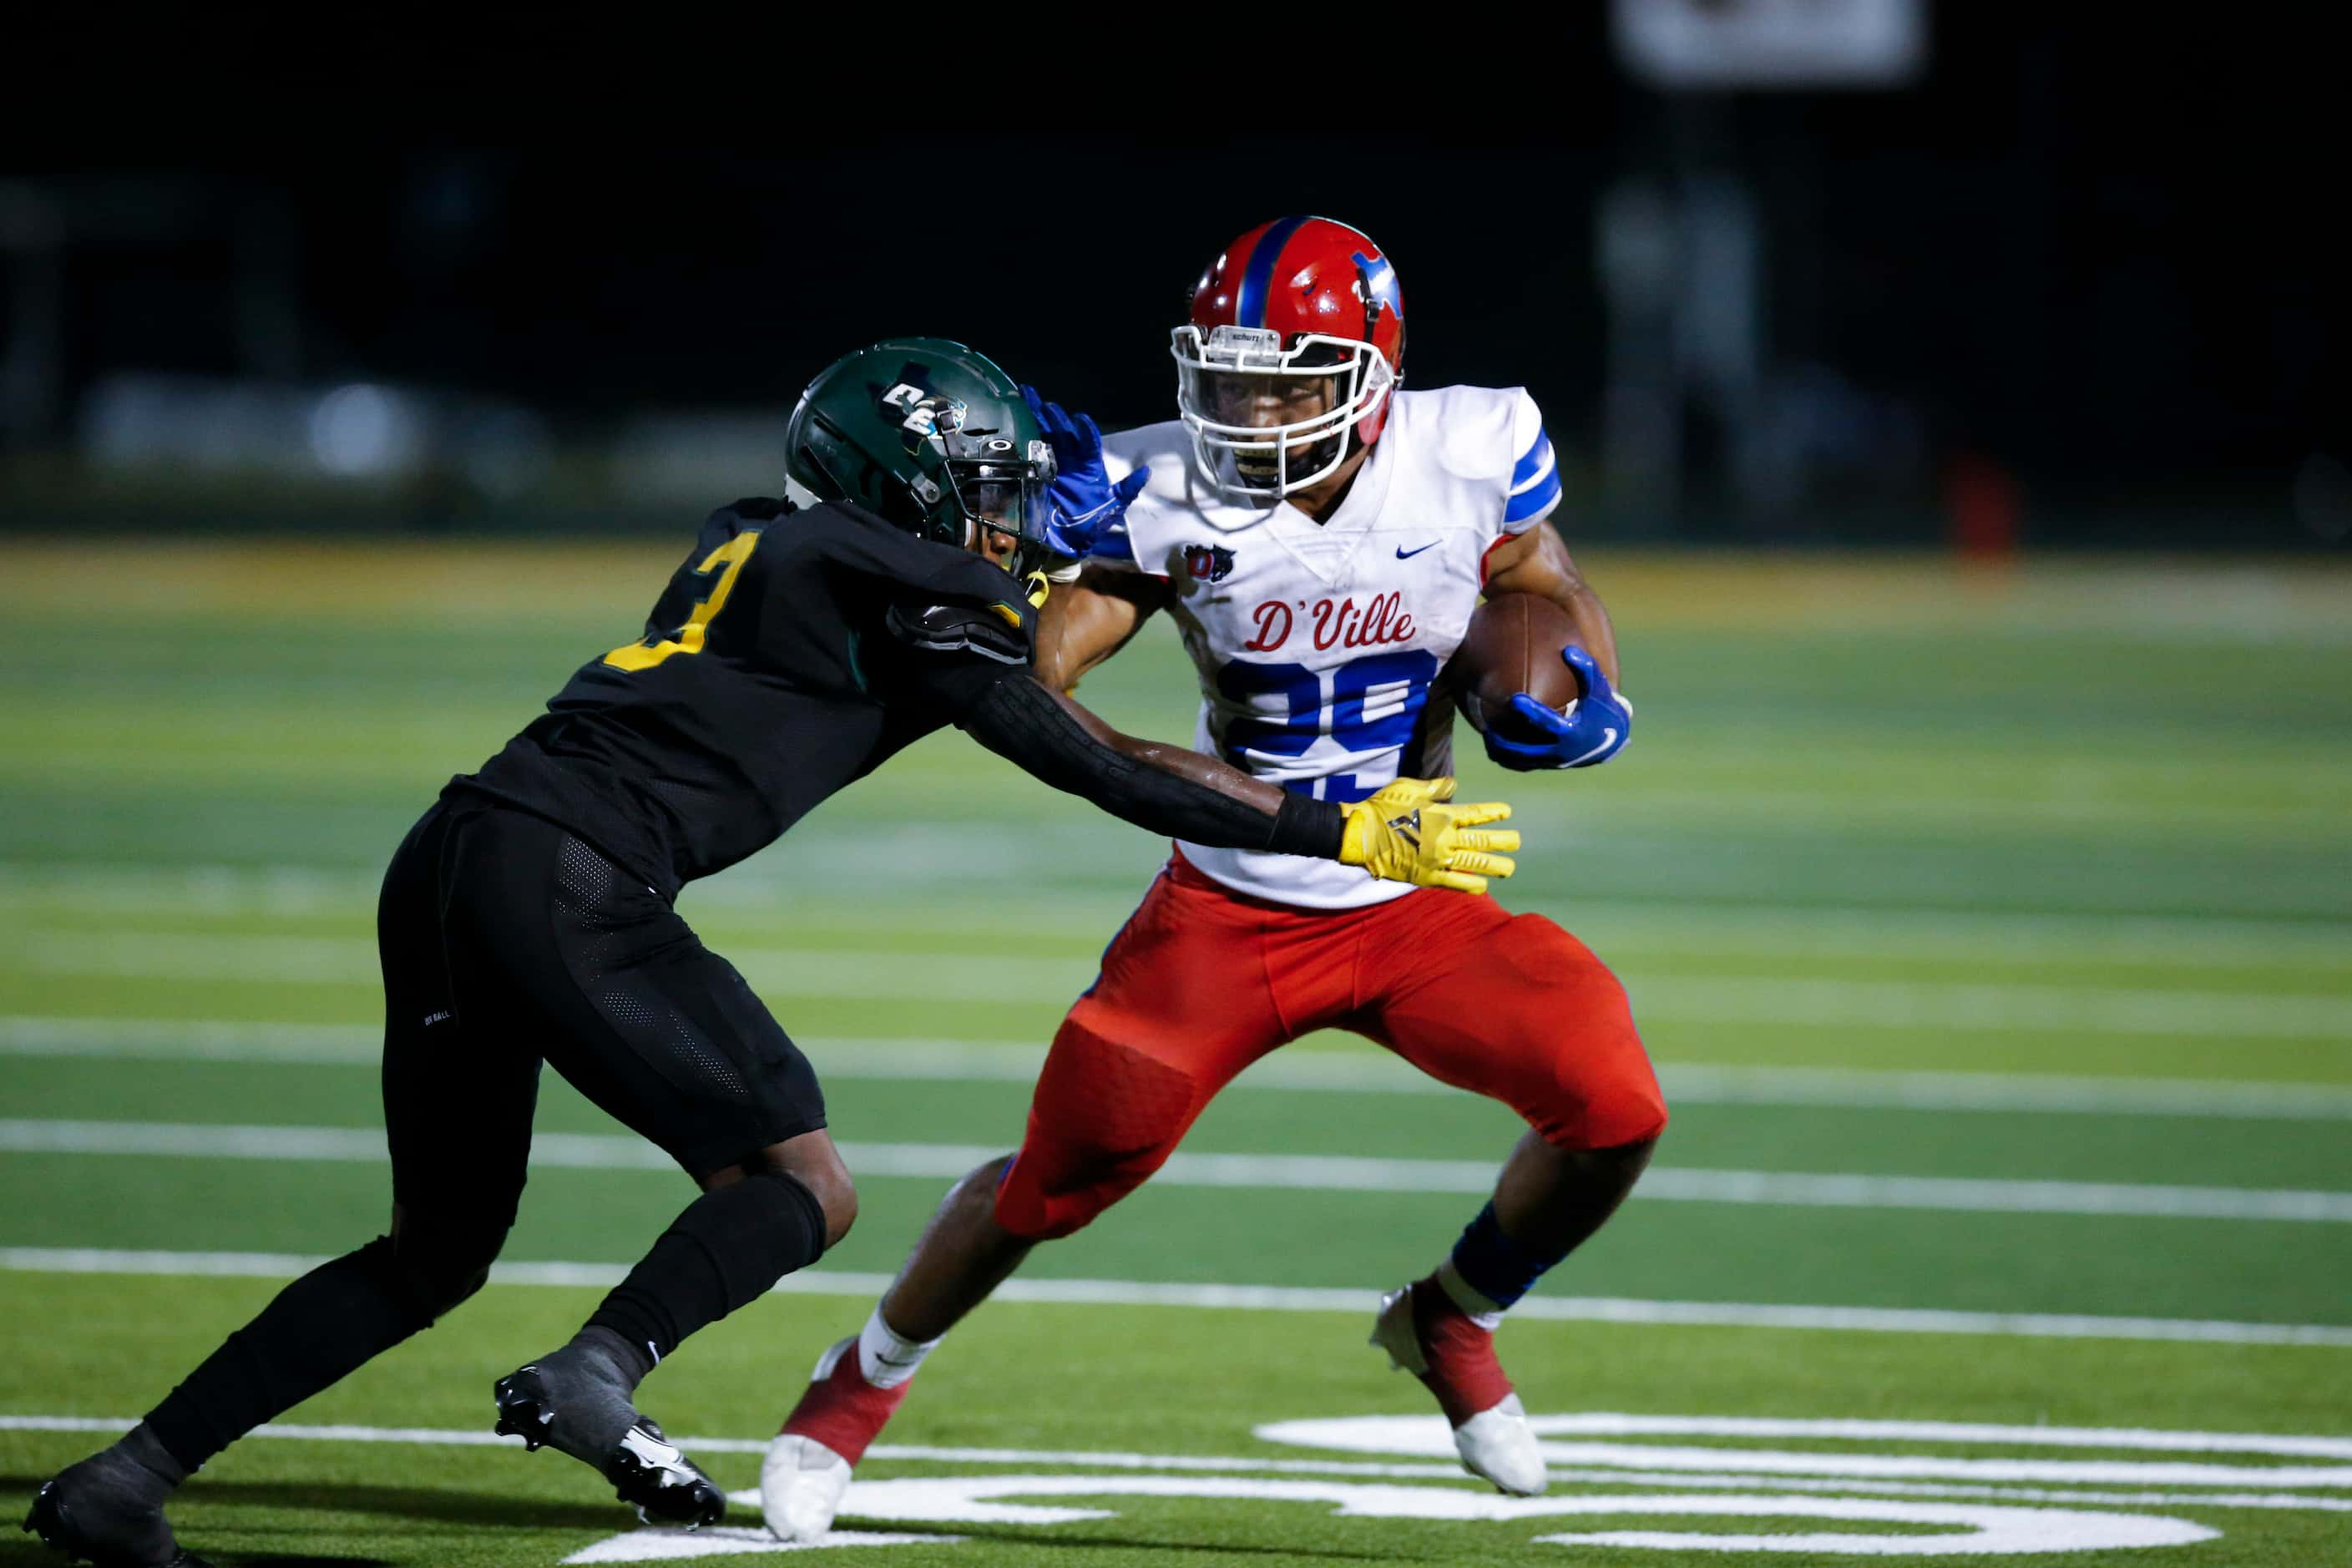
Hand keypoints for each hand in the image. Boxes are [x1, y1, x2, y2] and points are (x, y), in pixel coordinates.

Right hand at [1021, 385, 1149, 557]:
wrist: (1063, 545)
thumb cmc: (1089, 526)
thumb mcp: (1111, 508)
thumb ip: (1127, 490)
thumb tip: (1147, 471)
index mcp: (1089, 467)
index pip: (1088, 443)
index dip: (1085, 431)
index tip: (1080, 420)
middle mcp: (1069, 462)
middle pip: (1063, 435)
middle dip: (1055, 419)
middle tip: (1047, 406)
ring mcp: (1050, 466)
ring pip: (1045, 437)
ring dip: (1036, 417)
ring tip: (1027, 397)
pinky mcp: (1032, 474)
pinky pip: (1027, 452)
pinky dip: (1020, 434)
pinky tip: (1014, 418)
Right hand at [1338, 777, 1518, 894]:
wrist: (1361, 834)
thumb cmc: (1382, 807)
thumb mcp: (1408, 787)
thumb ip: (1434, 787)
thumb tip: (1453, 783)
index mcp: (1442, 815)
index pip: (1475, 814)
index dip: (1493, 812)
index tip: (1507, 812)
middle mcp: (1445, 838)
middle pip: (1481, 841)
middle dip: (1502, 841)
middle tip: (1517, 841)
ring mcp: (1438, 859)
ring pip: (1474, 864)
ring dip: (1494, 866)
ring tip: (1509, 868)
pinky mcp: (1427, 876)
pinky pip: (1454, 883)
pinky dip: (1470, 885)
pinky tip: (1483, 886)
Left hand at [1484, 645, 1632, 770]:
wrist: (1610, 739)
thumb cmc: (1601, 708)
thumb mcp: (1599, 688)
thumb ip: (1586, 668)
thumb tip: (1568, 650)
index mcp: (1572, 732)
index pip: (1548, 723)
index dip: (1531, 712)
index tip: (1514, 699)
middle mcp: (1561, 752)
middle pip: (1526, 751)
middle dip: (1504, 742)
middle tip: (1487, 729)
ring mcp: (1553, 762)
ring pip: (1520, 762)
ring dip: (1501, 752)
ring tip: (1486, 736)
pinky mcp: (1548, 765)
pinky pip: (1522, 766)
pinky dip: (1507, 758)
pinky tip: (1493, 744)